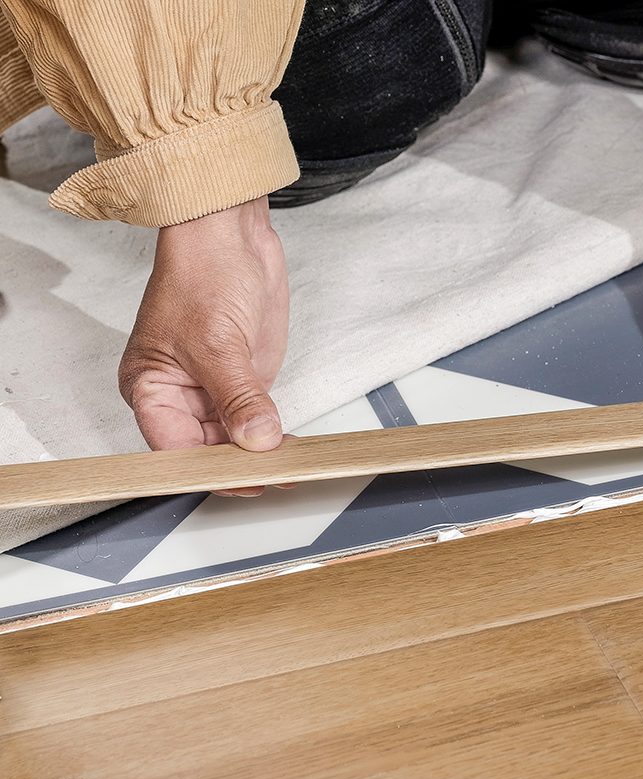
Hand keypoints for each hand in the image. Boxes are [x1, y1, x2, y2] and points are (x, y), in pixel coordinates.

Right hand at [118, 197, 288, 497]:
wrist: (231, 233)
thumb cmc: (202, 272)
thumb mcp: (219, 341)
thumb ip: (239, 396)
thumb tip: (256, 439)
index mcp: (150, 388)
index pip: (176, 449)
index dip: (210, 471)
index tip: (246, 482)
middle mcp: (177, 395)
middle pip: (206, 450)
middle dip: (241, 465)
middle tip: (280, 478)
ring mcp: (212, 388)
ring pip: (234, 439)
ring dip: (261, 453)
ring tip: (292, 469)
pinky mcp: (243, 378)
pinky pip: (255, 418)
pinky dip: (273, 434)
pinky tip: (293, 448)